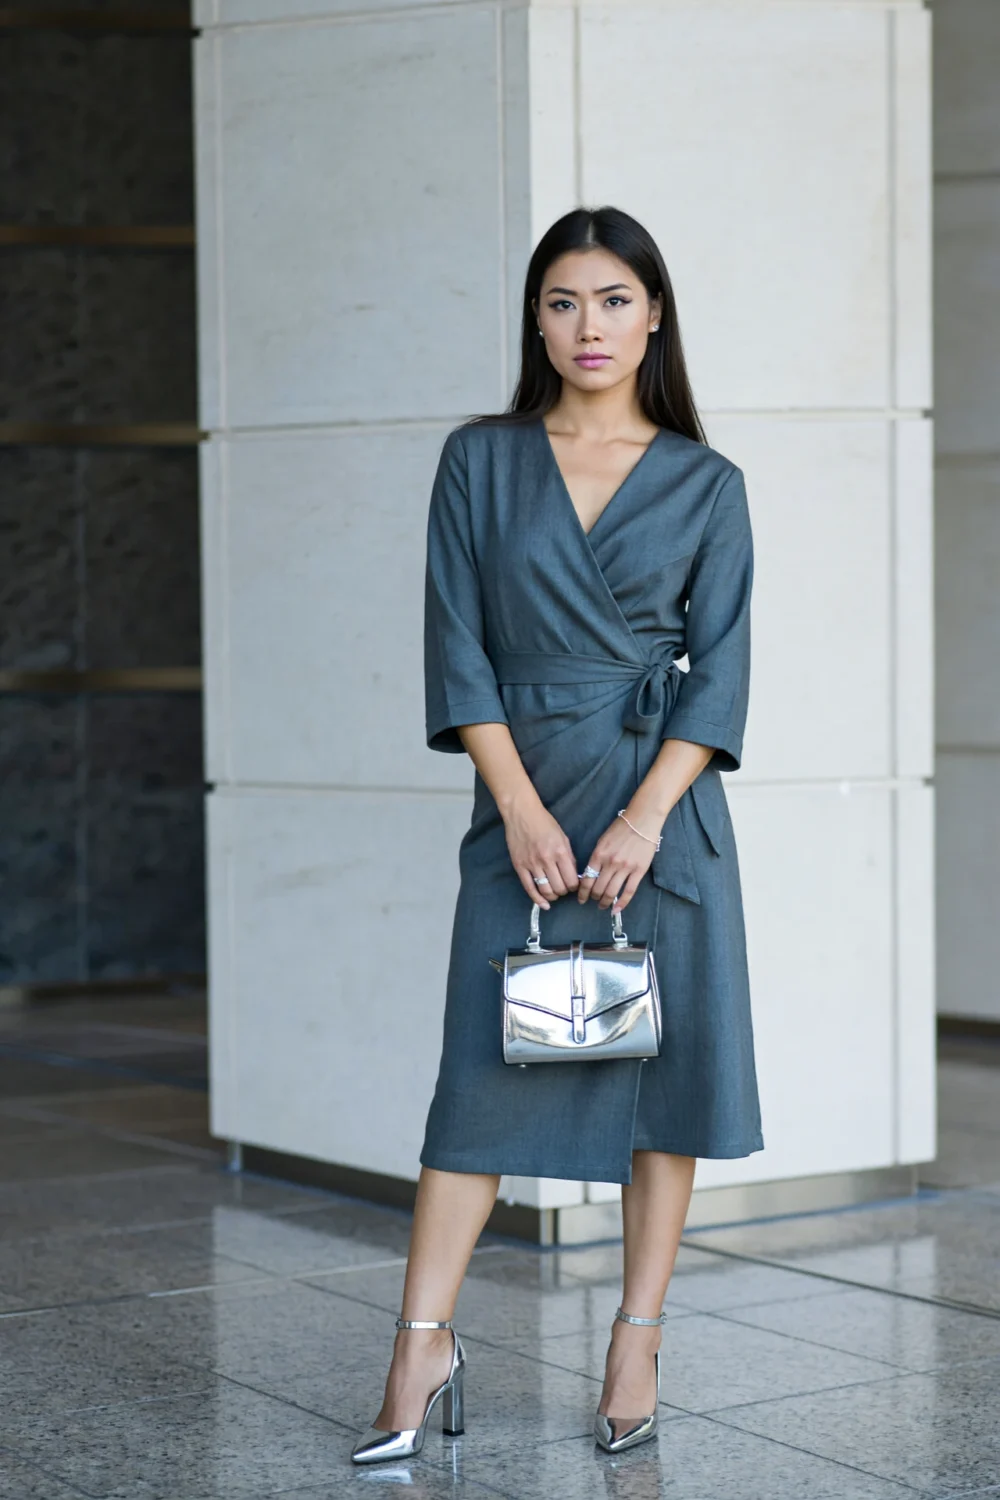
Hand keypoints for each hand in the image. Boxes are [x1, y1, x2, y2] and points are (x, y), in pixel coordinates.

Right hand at [502, 790, 578, 909]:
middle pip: (559, 888)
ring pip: (546, 891)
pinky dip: (537, 899)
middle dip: (564, 892)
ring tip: (554, 894)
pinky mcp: (520, 866)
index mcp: (560, 852)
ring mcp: (532, 864)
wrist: (522, 814)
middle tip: (563, 888)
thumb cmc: (544, 823)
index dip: (574, 887)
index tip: (573, 885)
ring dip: (552, 896)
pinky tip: (544, 905)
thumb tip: (573, 875)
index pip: (571, 881)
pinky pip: (529, 888)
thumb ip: (569, 857)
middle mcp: (547, 860)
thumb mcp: (563, 837)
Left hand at [577, 809, 661, 913]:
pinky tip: (616, 909)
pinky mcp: (639, 871)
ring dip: (605, 902)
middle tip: (592, 901)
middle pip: (598, 888)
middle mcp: (610, 863)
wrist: (642, 821)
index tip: (581, 898)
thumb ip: (596, 858)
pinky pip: (629, 891)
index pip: (587, 879)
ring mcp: (625, 868)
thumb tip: (591, 875)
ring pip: (612, 892)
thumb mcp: (602, 841)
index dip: (583, 892)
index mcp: (599, 855)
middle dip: (593, 898)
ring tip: (603, 906)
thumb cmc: (621, 828)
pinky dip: (622, 903)